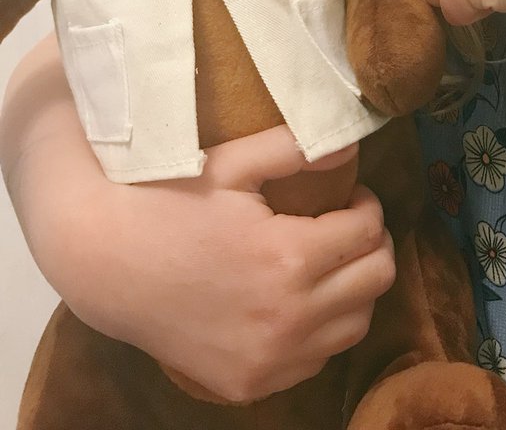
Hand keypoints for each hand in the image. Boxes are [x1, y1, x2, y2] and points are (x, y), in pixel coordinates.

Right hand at [67, 127, 395, 402]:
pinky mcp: (249, 384)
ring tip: (329, 261)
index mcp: (288, 258)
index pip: (368, 232)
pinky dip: (322, 329)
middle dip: (372, 244)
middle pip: (376, 281)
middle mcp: (287, 318)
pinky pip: (317, 360)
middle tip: (348, 224)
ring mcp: (269, 359)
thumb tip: (352, 145)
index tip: (352, 196)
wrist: (105, 263)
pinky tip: (299, 299)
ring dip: (355, 289)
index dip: (368, 206)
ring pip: (356, 326)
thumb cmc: (169, 202)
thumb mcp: (233, 163)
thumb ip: (297, 148)